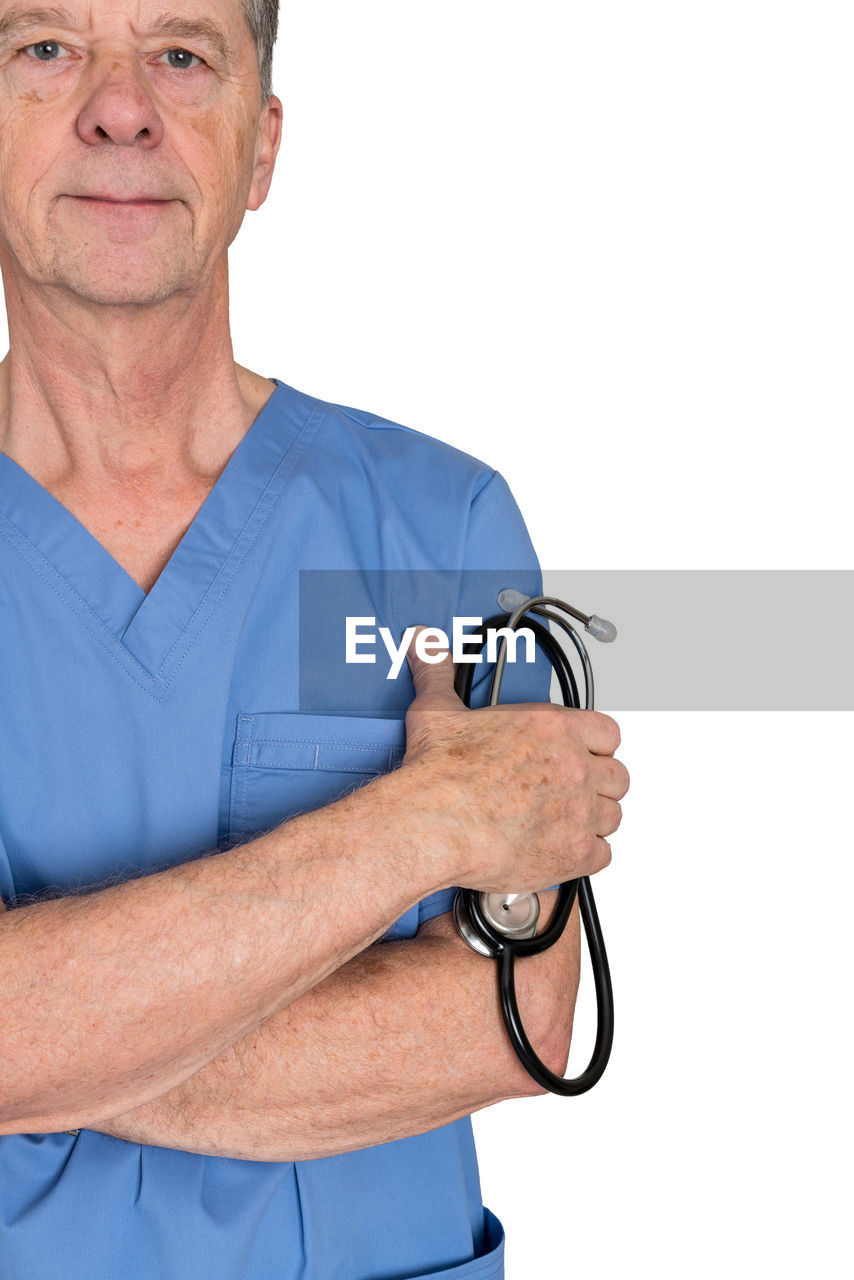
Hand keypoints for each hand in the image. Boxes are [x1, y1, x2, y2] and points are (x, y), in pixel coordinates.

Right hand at [402, 627, 628, 892]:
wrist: (432, 823)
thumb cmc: (439, 774)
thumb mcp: (439, 710)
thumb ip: (439, 672)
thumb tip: (427, 644)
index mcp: (553, 727)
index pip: (607, 732)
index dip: (596, 745)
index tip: (580, 754)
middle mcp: (574, 767)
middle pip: (617, 776)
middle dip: (597, 785)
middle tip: (570, 792)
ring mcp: (579, 811)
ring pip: (611, 817)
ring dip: (592, 821)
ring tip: (563, 823)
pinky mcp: (573, 853)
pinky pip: (601, 855)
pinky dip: (584, 855)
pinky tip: (560, 850)